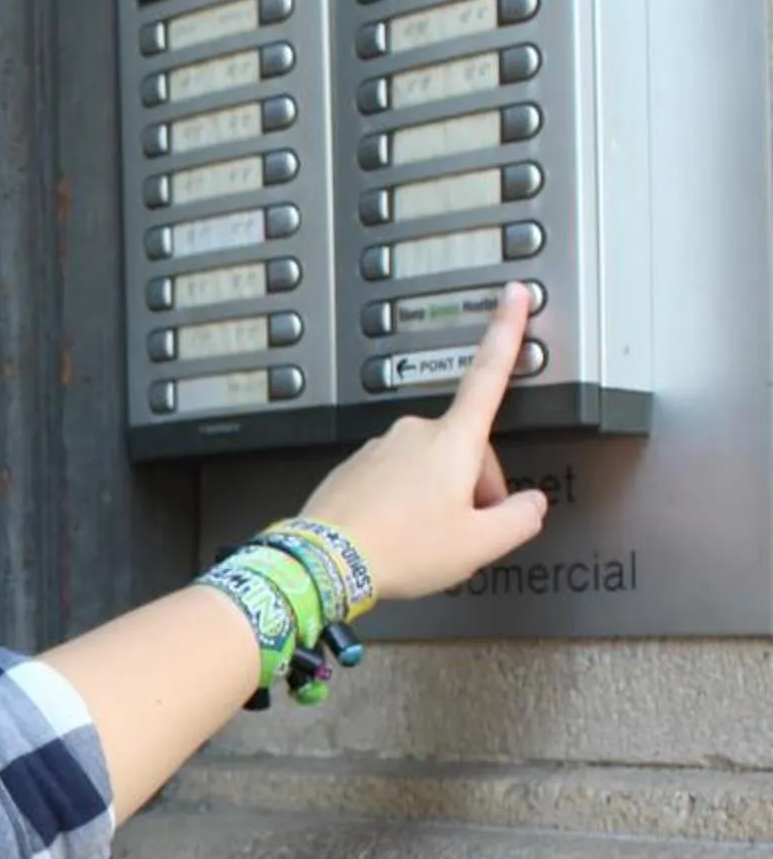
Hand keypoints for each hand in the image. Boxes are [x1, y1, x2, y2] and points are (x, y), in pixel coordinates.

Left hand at [298, 284, 548, 604]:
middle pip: (465, 449)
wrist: (325, 563)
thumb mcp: (477, 544)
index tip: (515, 296)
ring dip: (438, 496)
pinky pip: (396, 479)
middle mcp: (414, 433)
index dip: (507, 331)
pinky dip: (406, 503)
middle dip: (475, 486)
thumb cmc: (399, 548)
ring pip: (430, 466)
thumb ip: (519, 519)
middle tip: (466, 530)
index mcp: (452, 440)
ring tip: (425, 539)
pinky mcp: (356, 466)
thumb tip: (532, 505)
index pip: (489, 374)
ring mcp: (380, 448)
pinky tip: (399, 534)